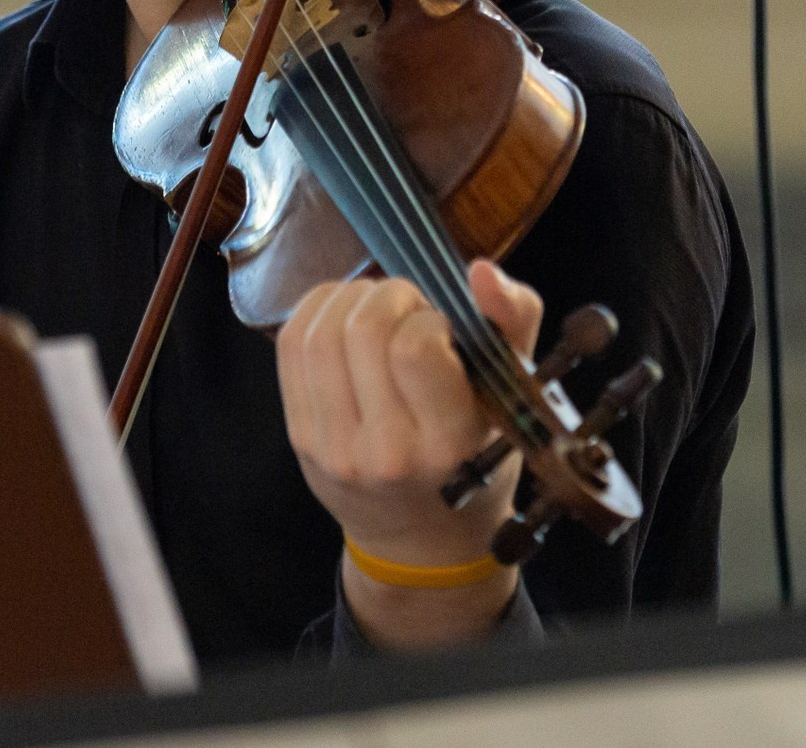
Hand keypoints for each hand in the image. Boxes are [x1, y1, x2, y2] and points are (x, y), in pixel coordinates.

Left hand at [276, 259, 544, 647]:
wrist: (421, 532)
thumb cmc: (475, 451)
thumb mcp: (513, 391)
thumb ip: (512, 320)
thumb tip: (479, 272)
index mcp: (449, 444)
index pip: (415, 348)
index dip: (430, 316)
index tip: (444, 328)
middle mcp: (387, 454)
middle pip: (364, 330)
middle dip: (390, 295)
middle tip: (410, 308)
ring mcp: (334, 449)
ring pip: (322, 331)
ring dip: (351, 297)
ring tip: (378, 308)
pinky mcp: (299, 437)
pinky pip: (292, 345)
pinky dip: (317, 311)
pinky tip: (344, 315)